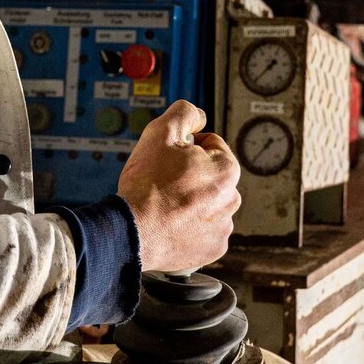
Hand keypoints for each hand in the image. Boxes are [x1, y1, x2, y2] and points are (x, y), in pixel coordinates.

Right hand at [117, 99, 240, 272]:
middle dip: (190, 174)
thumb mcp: (161, 132)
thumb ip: (184, 113)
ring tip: (165, 203)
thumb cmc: (146, 184)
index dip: (186, 146)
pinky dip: (190, 225)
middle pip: (209, 175)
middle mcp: (232, 200)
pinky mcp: (212, 250)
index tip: (169, 158)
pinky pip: (204, 229)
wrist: (131, 232)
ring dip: (191, 200)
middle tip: (164, 180)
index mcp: (227, 169)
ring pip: (207, 202)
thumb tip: (198, 115)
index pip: (210, 145)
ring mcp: (223, 227)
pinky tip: (171, 222)